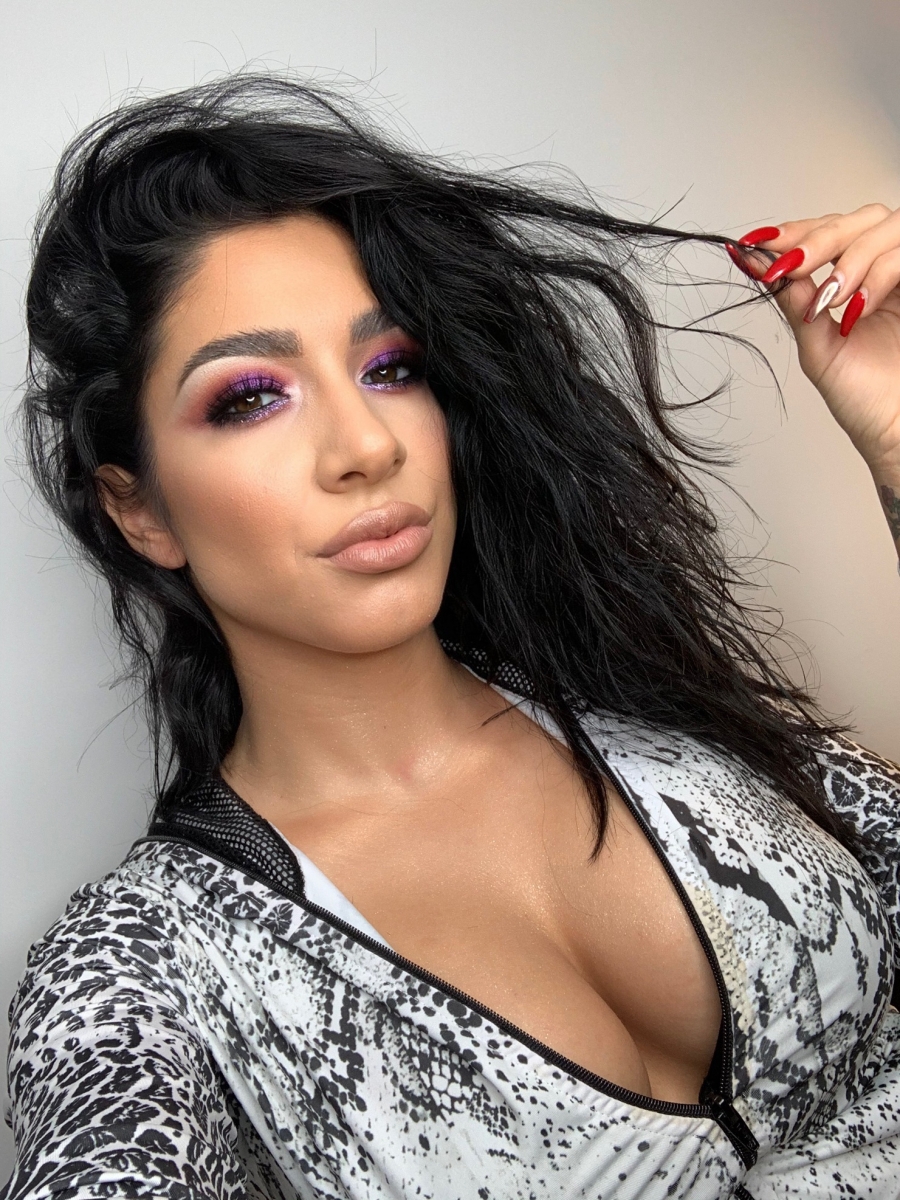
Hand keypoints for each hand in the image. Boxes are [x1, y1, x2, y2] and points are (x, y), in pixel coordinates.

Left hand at [728, 206, 899, 474]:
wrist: (895, 429)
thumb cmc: (864, 397)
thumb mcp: (817, 341)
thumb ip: (794, 299)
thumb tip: (753, 262)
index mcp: (860, 278)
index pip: (829, 232)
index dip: (796, 231)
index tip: (760, 242)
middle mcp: (888, 269)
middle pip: (858, 219)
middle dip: (820, 239)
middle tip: (792, 266)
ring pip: (884, 227)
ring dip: (851, 259)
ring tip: (833, 299)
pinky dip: (880, 272)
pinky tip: (860, 307)